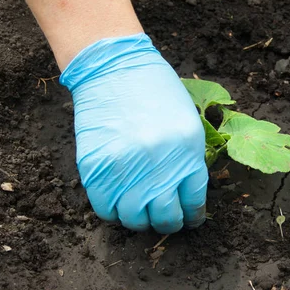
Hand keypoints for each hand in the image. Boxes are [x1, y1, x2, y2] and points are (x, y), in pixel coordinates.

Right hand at [60, 33, 207, 232]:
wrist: (113, 67)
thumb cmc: (154, 90)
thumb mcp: (186, 122)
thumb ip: (188, 159)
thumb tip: (185, 194)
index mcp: (186, 151)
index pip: (194, 200)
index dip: (193, 214)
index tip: (191, 217)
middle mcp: (158, 165)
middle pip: (166, 216)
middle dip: (170, 222)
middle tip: (168, 219)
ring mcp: (124, 169)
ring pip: (135, 219)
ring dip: (141, 220)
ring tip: (143, 212)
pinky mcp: (95, 170)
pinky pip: (106, 209)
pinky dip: (115, 211)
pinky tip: (121, 202)